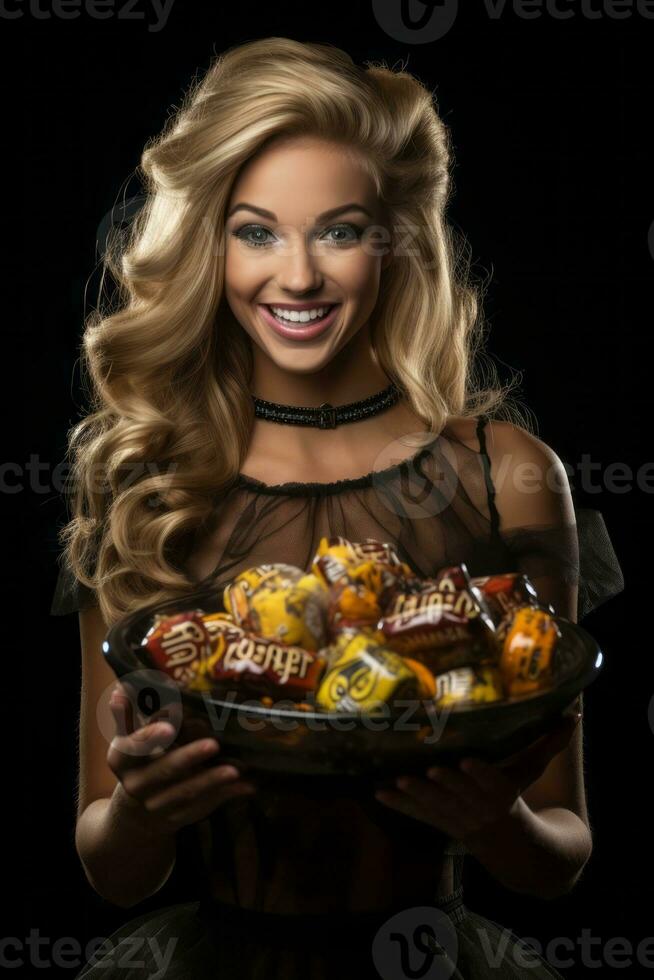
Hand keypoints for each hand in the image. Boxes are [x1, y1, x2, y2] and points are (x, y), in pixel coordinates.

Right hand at [107, 681, 256, 835]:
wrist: (136, 815)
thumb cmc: (138, 762)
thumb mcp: (127, 740)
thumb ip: (127, 715)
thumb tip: (123, 686)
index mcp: (122, 761)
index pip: (134, 748)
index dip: (150, 737)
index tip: (169, 726)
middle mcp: (137, 786)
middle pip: (164, 771)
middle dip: (189, 758)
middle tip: (213, 744)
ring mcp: (159, 805)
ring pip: (187, 793)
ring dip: (212, 780)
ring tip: (236, 769)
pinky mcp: (180, 818)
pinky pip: (204, 807)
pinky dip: (225, 795)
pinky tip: (247, 786)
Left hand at [374, 710, 580, 843]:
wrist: (512, 850)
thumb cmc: (518, 796)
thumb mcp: (532, 772)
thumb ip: (549, 743)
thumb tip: (574, 714)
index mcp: (504, 794)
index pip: (494, 785)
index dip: (481, 775)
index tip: (467, 761)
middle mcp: (480, 810)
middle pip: (461, 797)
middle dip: (445, 784)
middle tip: (429, 769)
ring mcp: (457, 819)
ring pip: (436, 808)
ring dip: (417, 795)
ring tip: (397, 780)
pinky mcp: (439, 823)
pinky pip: (417, 815)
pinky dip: (398, 805)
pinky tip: (377, 793)